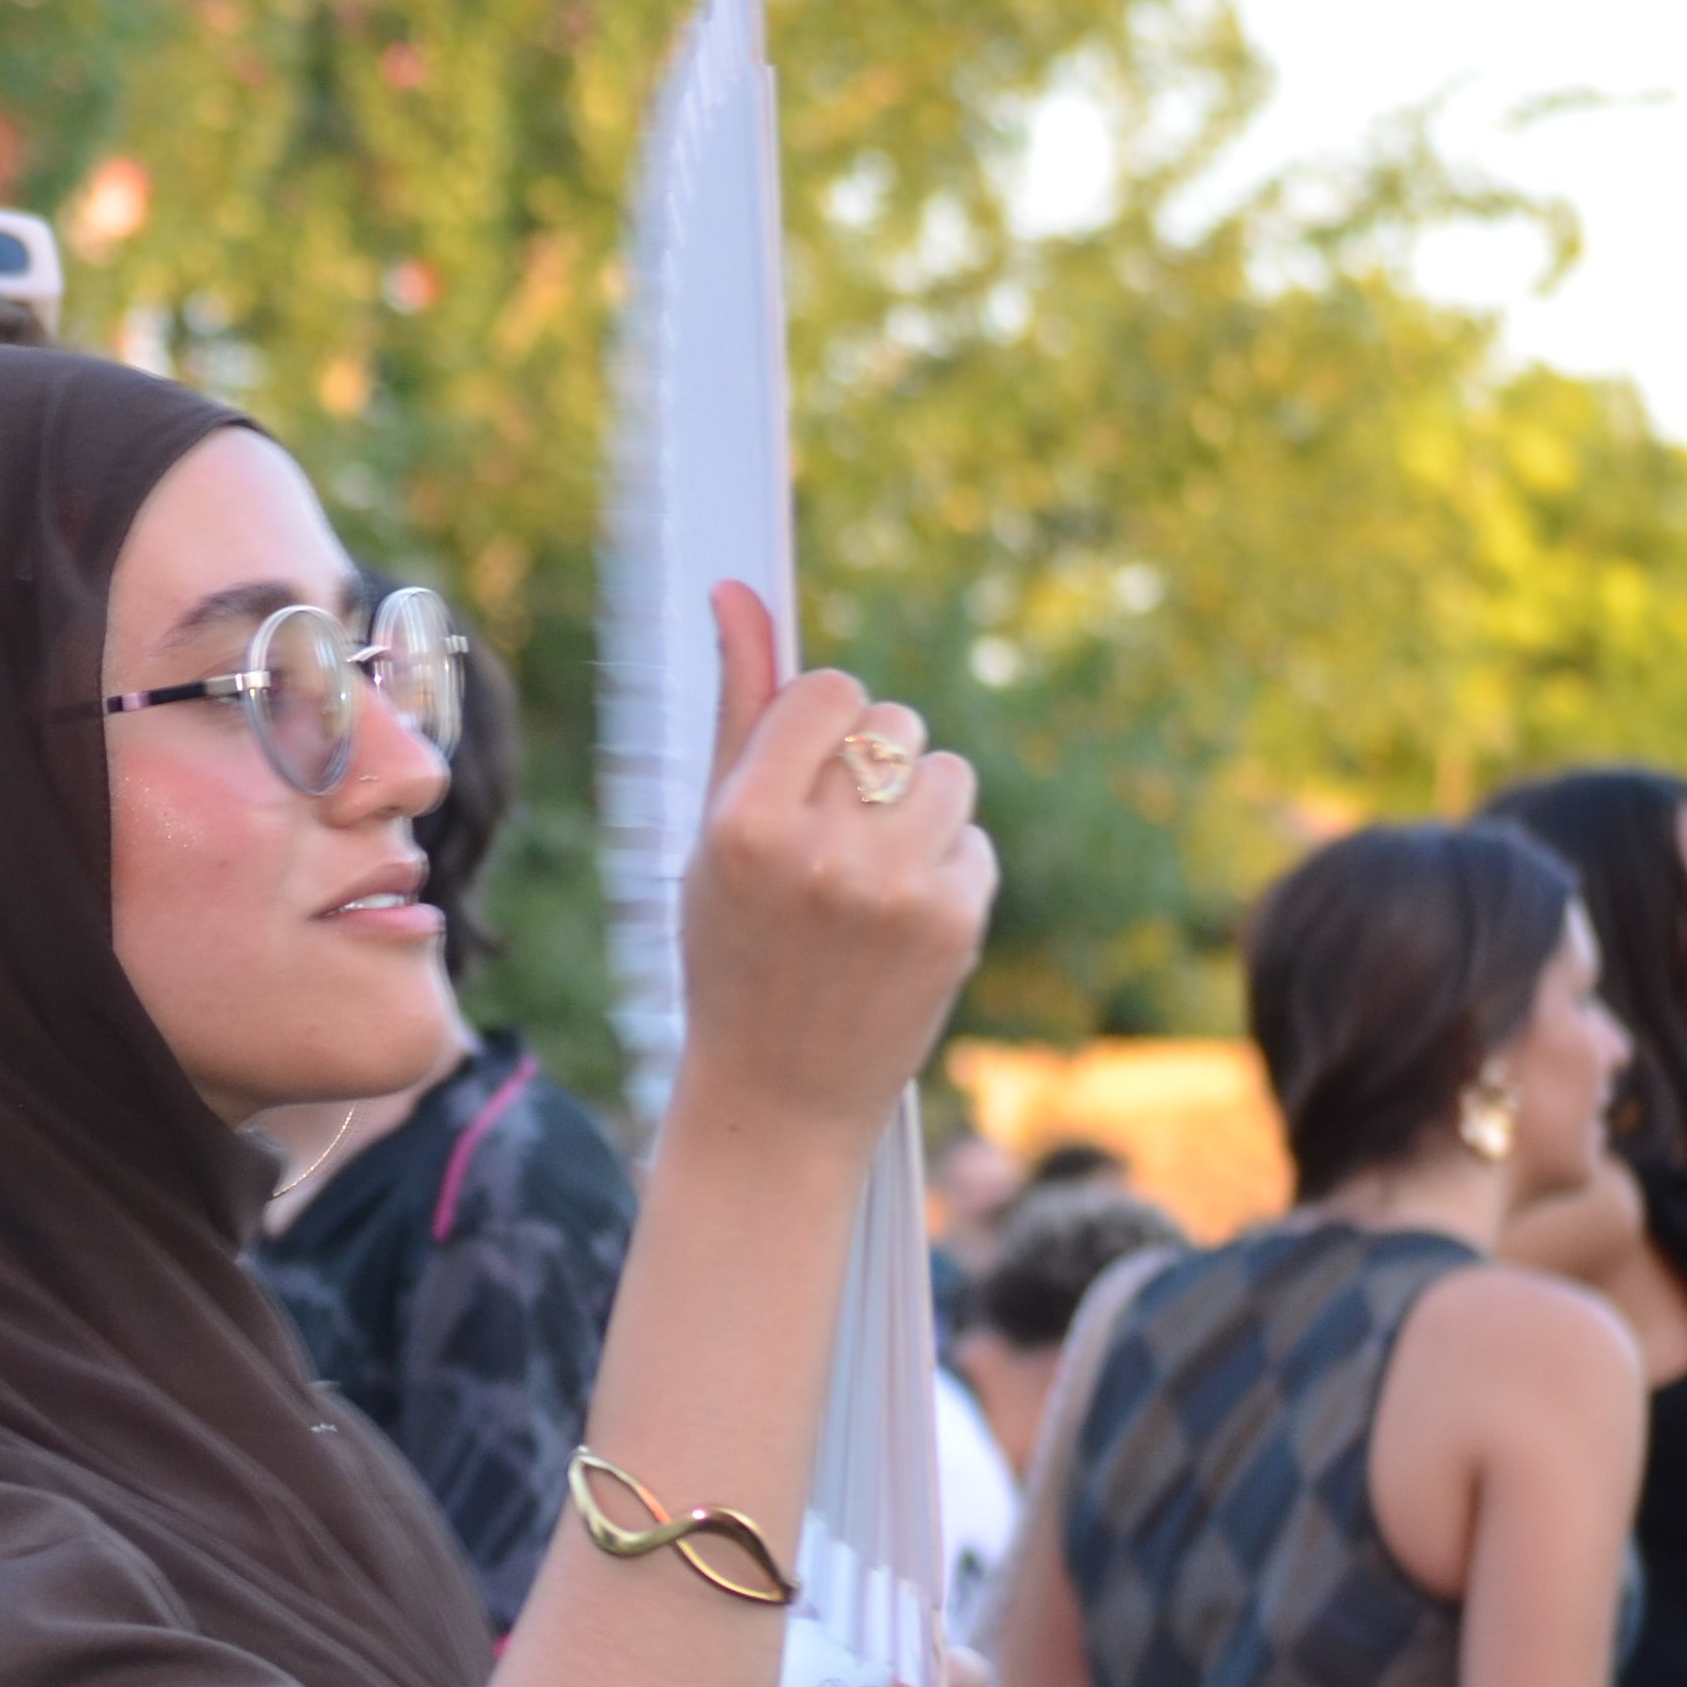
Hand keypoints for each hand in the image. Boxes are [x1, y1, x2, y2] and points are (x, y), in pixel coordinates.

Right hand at [672, 583, 994, 1146]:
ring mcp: (893, 888)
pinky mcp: (954, 921)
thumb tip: (737, 590)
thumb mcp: (712, 833)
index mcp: (743, 821)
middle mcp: (818, 850)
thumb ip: (738, 709)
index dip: (827, 725)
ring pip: (945, 774)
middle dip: (875, 767)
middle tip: (837, 843)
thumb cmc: (734, 951)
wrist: (778, 1096)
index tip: (812, 772)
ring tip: (872, 883)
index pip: (828, 691)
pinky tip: (902, 927)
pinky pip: (973, 839)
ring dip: (919, 813)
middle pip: (894, 722)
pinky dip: (947, 872)